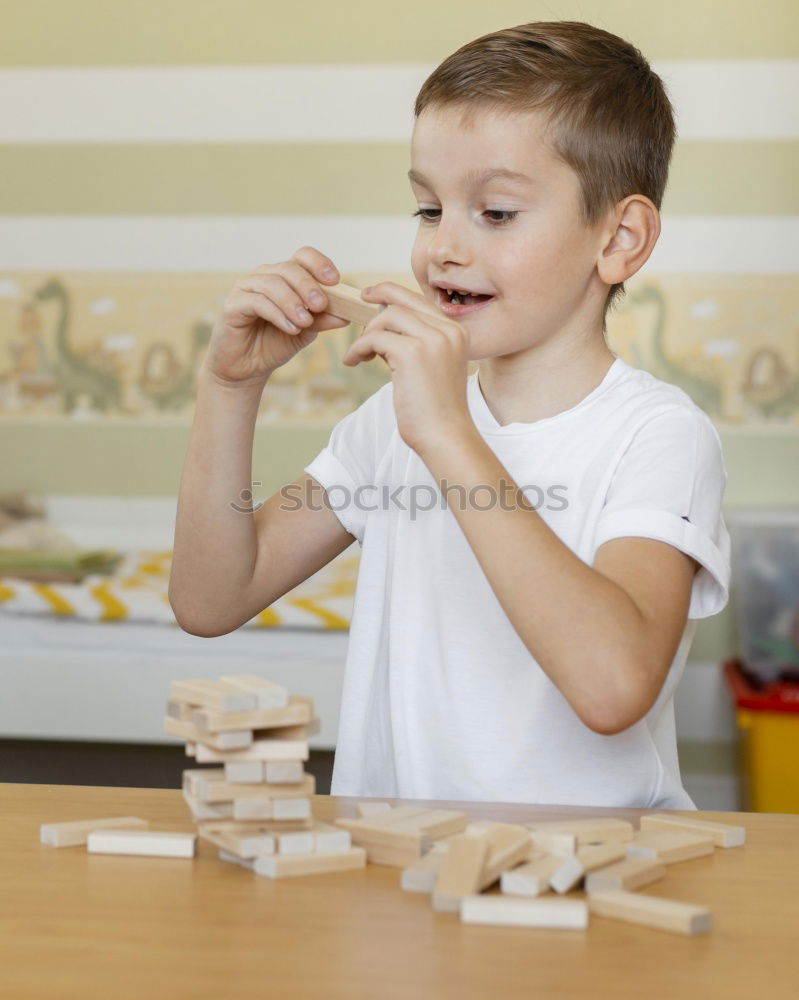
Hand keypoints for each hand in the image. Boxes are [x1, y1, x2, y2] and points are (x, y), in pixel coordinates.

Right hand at [204, 246, 350, 389]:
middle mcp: (264, 276)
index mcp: (285, 277)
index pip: (302, 256)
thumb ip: (323, 319)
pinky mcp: (232, 304)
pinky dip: (277, 314)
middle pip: (288, 268)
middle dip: (308, 286)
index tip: (335, 280)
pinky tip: (290, 328)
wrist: (248, 367)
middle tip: (321, 305)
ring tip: (305, 322)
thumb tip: (348, 314)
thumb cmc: (275, 343)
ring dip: (292, 302)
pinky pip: (256, 302)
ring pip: (272, 284)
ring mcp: (246, 287)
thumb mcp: (306, 331)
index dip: (319, 263)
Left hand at [341, 281, 474, 455]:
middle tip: (356, 314)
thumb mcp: (432, 368)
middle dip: (375, 303)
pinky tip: (353, 361)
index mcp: (456, 332)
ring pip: (386, 317)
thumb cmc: (437, 411)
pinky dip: (359, 348)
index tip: (372, 296)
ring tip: (359, 354)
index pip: (419, 299)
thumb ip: (414, 345)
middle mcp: (447, 331)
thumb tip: (382, 330)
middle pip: (402, 300)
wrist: (447, 437)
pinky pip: (374, 338)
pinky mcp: (411, 354)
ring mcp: (432, 340)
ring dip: (366, 334)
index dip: (392, 293)